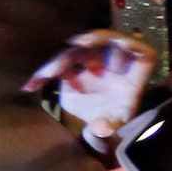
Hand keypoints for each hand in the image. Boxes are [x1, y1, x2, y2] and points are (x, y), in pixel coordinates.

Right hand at [24, 31, 153, 139]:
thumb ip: (108, 129)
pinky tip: (30, 86)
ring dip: (58, 62)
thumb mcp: (113, 131)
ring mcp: (92, 67)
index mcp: (131, 79)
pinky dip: (43, 76)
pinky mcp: (72, 73)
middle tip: (76, 42)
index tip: (117, 41)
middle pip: (107, 44)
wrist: (93, 131)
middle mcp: (113, 67)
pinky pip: (57, 68)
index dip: (132, 44)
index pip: (142, 54)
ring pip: (77, 53)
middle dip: (93, 39)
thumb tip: (100, 128)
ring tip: (42, 76)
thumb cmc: (111, 128)